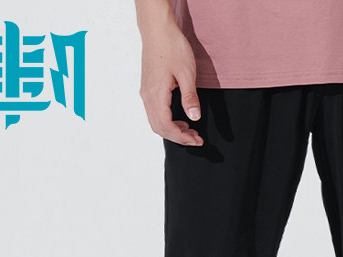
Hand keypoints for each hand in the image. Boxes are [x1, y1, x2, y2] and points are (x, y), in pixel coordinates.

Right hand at [139, 21, 203, 144]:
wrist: (157, 29)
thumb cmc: (171, 46)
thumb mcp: (187, 73)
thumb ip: (190, 97)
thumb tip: (194, 118)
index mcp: (156, 94)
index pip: (166, 126)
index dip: (182, 137)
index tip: (197, 140)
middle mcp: (147, 96)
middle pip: (160, 128)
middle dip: (178, 137)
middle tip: (196, 139)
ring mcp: (146, 92)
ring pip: (156, 122)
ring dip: (173, 130)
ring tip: (190, 131)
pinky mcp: (148, 88)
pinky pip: (155, 113)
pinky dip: (168, 121)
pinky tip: (181, 119)